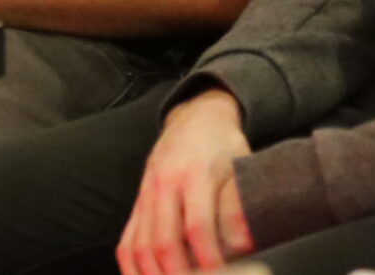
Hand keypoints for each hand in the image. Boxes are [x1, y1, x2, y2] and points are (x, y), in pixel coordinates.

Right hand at [118, 89, 255, 274]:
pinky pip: (127, 239)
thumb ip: (241, 203)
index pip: (197, 225)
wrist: (195, 116)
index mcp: (195, 172)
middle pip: (163, 241)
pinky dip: (132, 266)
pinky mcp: (138, 201)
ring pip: (141, 244)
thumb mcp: (240, 164)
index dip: (208, 258)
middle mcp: (165, 182)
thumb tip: (247, 244)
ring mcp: (147, 192)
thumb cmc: (223, 144)